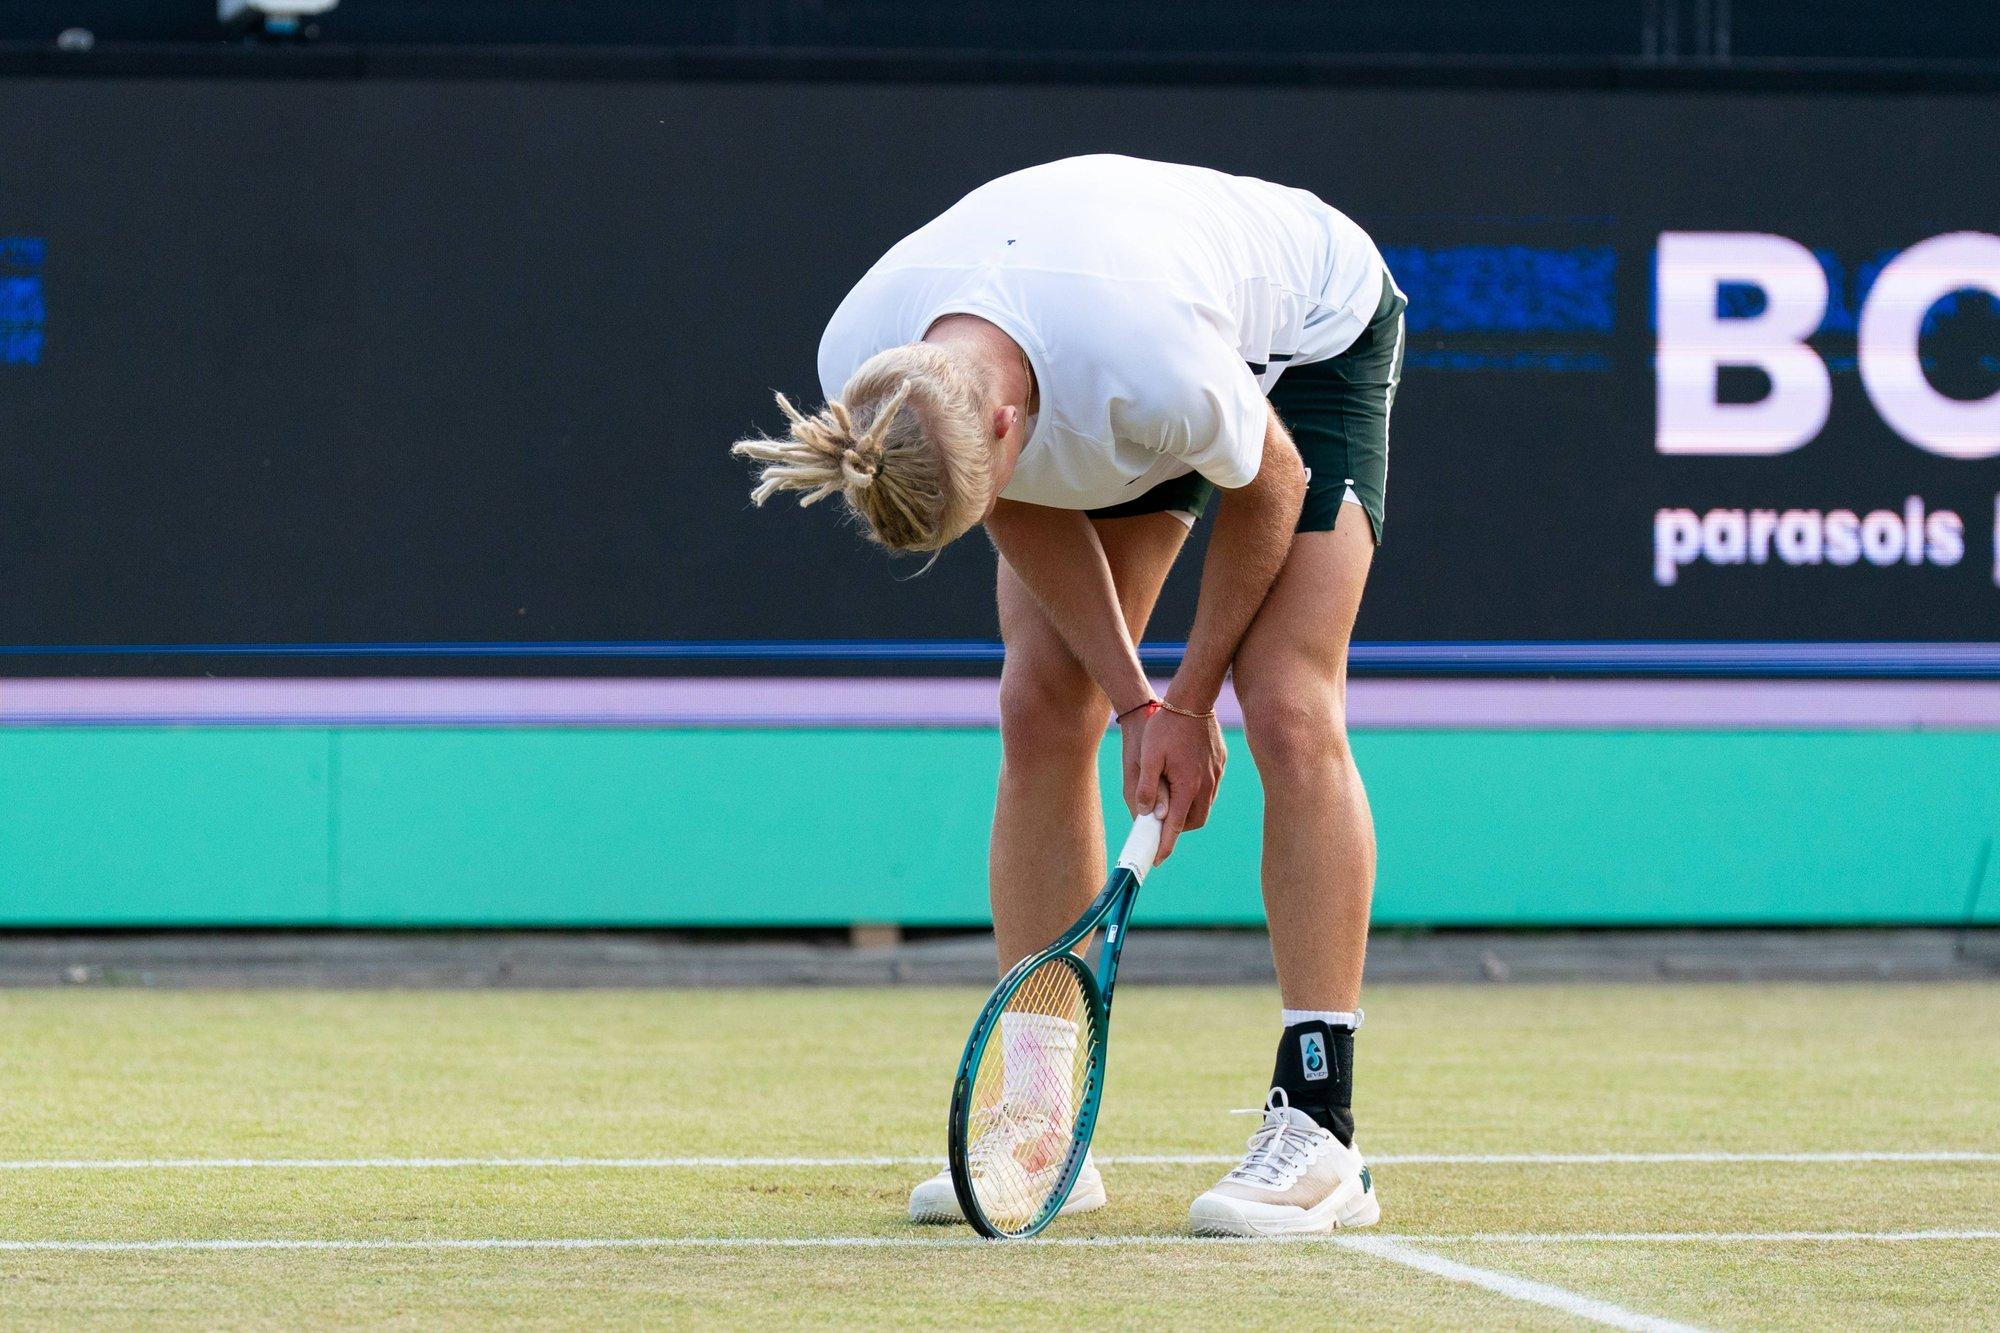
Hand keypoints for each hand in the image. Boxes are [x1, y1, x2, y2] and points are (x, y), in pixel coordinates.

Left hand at [1131, 706, 1225, 862]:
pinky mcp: (1220, 764)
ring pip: (1204, 806)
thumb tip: (1147, 813)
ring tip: (1169, 805)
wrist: (1193, 699)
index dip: (1166, 845)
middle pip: (1193, 821)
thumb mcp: (1149, 756)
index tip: (1157, 859)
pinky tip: (1184, 784)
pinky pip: (1210, 789)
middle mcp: (1206, 785)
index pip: (1176, 826)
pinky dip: (1196, 795)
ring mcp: (1216, 775)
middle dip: (1178, 829)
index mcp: (1188, 786)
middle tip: (1161, 826)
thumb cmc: (1166, 726)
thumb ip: (1147, 787)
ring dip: (1187, 811)